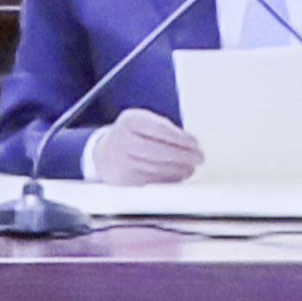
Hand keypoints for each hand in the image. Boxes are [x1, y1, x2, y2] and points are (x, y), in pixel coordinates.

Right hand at [87, 110, 202, 184]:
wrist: (103, 154)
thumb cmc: (130, 136)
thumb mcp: (142, 122)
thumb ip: (163, 128)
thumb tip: (190, 143)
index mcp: (130, 120)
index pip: (160, 129)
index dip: (181, 138)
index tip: (195, 144)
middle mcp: (123, 140)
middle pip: (159, 151)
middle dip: (183, 156)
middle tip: (198, 158)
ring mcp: (122, 161)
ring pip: (156, 168)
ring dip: (178, 170)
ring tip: (190, 168)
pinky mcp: (124, 179)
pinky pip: (151, 180)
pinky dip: (168, 179)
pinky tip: (177, 176)